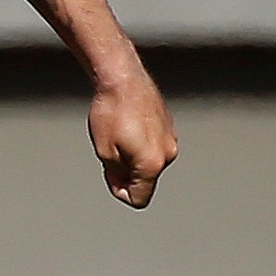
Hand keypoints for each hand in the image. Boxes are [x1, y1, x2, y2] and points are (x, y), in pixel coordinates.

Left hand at [89, 74, 175, 207]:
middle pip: (146, 178)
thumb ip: (115, 174)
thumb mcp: (104, 151)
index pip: (140, 198)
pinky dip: (140, 142)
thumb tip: (122, 183)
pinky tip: (126, 124)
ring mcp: (171, 137)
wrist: (122, 77)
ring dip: (133, 156)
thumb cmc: (111, 111)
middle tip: (109, 151)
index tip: (109, 175)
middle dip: (126, 172)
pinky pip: (154, 143)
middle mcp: (168, 153)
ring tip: (117, 133)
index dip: (120, 192)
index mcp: (153, 164)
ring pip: (149, 160)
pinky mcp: (169, 124)